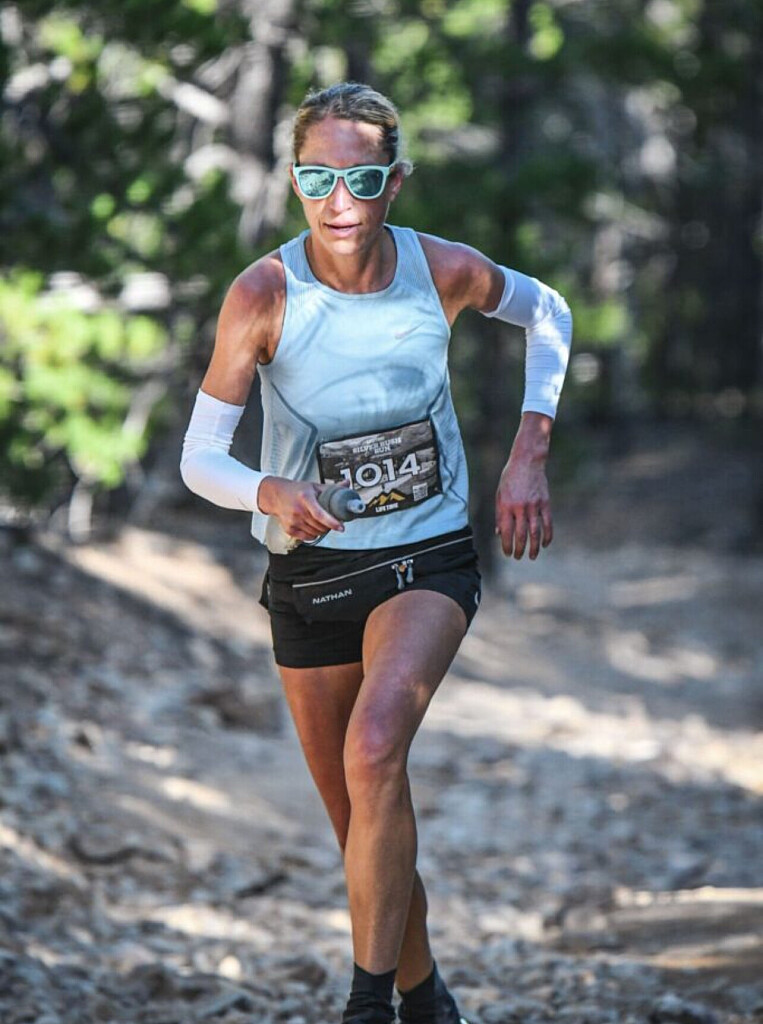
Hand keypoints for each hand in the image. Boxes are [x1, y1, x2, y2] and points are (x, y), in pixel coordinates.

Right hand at [257, 477, 344, 540]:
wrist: (276, 495)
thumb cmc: (297, 490)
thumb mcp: (314, 487)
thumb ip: (331, 488)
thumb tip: (347, 484)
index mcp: (305, 498)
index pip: (320, 514)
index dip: (332, 522)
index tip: (341, 527)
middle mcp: (298, 510)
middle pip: (320, 526)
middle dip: (329, 526)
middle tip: (332, 521)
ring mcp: (292, 520)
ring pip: (315, 533)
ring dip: (322, 530)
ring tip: (321, 522)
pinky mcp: (288, 529)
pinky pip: (307, 537)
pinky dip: (313, 534)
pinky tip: (312, 526)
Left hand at [495, 414, 553, 559]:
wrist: (527, 461)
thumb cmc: (510, 477)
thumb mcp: (499, 494)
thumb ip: (499, 514)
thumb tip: (499, 533)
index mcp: (506, 506)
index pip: (506, 532)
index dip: (506, 545)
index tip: (507, 553)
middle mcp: (520, 507)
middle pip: (520, 535)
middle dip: (519, 549)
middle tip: (518, 557)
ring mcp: (534, 505)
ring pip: (535, 532)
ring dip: (534, 547)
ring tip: (532, 556)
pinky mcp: (545, 503)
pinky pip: (548, 523)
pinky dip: (547, 535)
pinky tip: (545, 544)